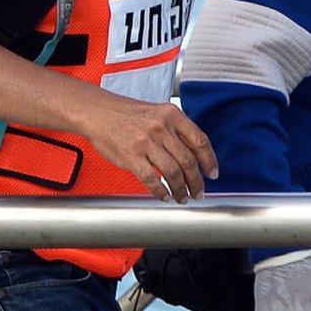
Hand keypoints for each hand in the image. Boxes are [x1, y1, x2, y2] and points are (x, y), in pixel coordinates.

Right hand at [82, 97, 217, 201]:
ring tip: (182, 197)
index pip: (200, 141)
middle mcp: (162, 128)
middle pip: (188, 160)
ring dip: (180, 189)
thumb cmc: (127, 114)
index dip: (209, 160)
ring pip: (172, 172)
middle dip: (196, 181)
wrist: (98, 112)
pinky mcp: (131, 156)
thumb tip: (195, 154)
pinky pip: (151, 179)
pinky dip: (160, 191)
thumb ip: (176, 130)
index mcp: (173, 116)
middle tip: (199, 192)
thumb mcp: (158, 113)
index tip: (212, 174)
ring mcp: (146, 142)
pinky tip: (164, 196)